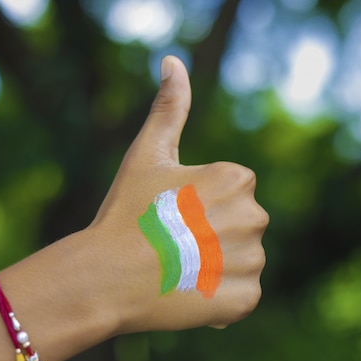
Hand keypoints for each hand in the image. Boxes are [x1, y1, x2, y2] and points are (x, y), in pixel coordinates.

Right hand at [90, 56, 267, 332]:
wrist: (105, 278)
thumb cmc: (126, 213)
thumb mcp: (148, 154)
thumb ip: (169, 108)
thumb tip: (173, 61)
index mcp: (238, 179)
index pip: (234, 192)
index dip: (201, 206)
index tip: (173, 216)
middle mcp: (256, 216)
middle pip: (241, 226)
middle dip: (214, 235)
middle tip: (174, 246)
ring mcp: (253, 260)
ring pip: (242, 261)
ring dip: (218, 268)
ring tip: (180, 271)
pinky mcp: (246, 298)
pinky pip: (242, 295)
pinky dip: (221, 299)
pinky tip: (190, 294)